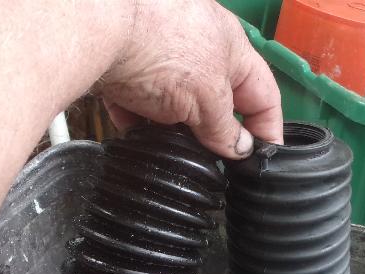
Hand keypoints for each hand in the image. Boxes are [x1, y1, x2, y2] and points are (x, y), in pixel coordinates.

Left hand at [99, 0, 282, 157]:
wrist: (96, 26)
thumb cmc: (160, 45)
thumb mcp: (207, 100)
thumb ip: (226, 128)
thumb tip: (239, 148)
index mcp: (232, 47)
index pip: (264, 94)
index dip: (268, 129)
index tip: (264, 157)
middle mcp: (198, 43)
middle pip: (216, 98)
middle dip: (212, 129)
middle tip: (207, 156)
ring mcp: (160, 50)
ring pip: (174, 100)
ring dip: (172, 125)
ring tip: (165, 143)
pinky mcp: (124, 60)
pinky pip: (135, 96)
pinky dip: (135, 115)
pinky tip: (130, 126)